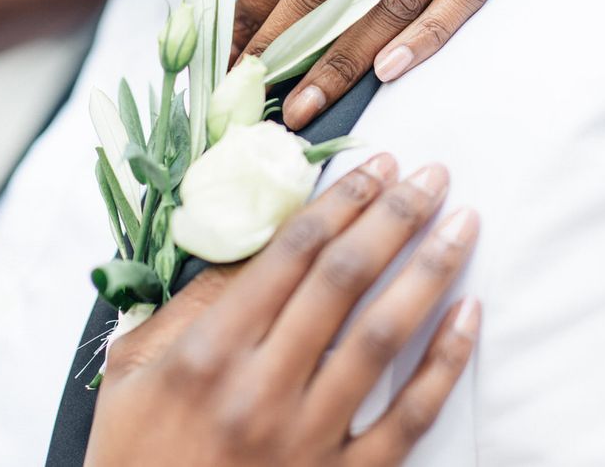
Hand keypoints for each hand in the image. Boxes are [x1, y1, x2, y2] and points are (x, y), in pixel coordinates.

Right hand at [86, 154, 479, 465]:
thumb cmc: (136, 451)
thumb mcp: (134, 366)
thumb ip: (194, 301)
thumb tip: (258, 240)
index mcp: (209, 349)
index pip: (292, 252)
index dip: (341, 201)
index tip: (377, 166)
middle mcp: (263, 387)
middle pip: (344, 278)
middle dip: (395, 216)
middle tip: (430, 175)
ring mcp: (308, 438)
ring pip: (384, 336)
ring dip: (430, 270)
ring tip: (462, 223)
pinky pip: (409, 418)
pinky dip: (446, 363)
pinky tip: (469, 314)